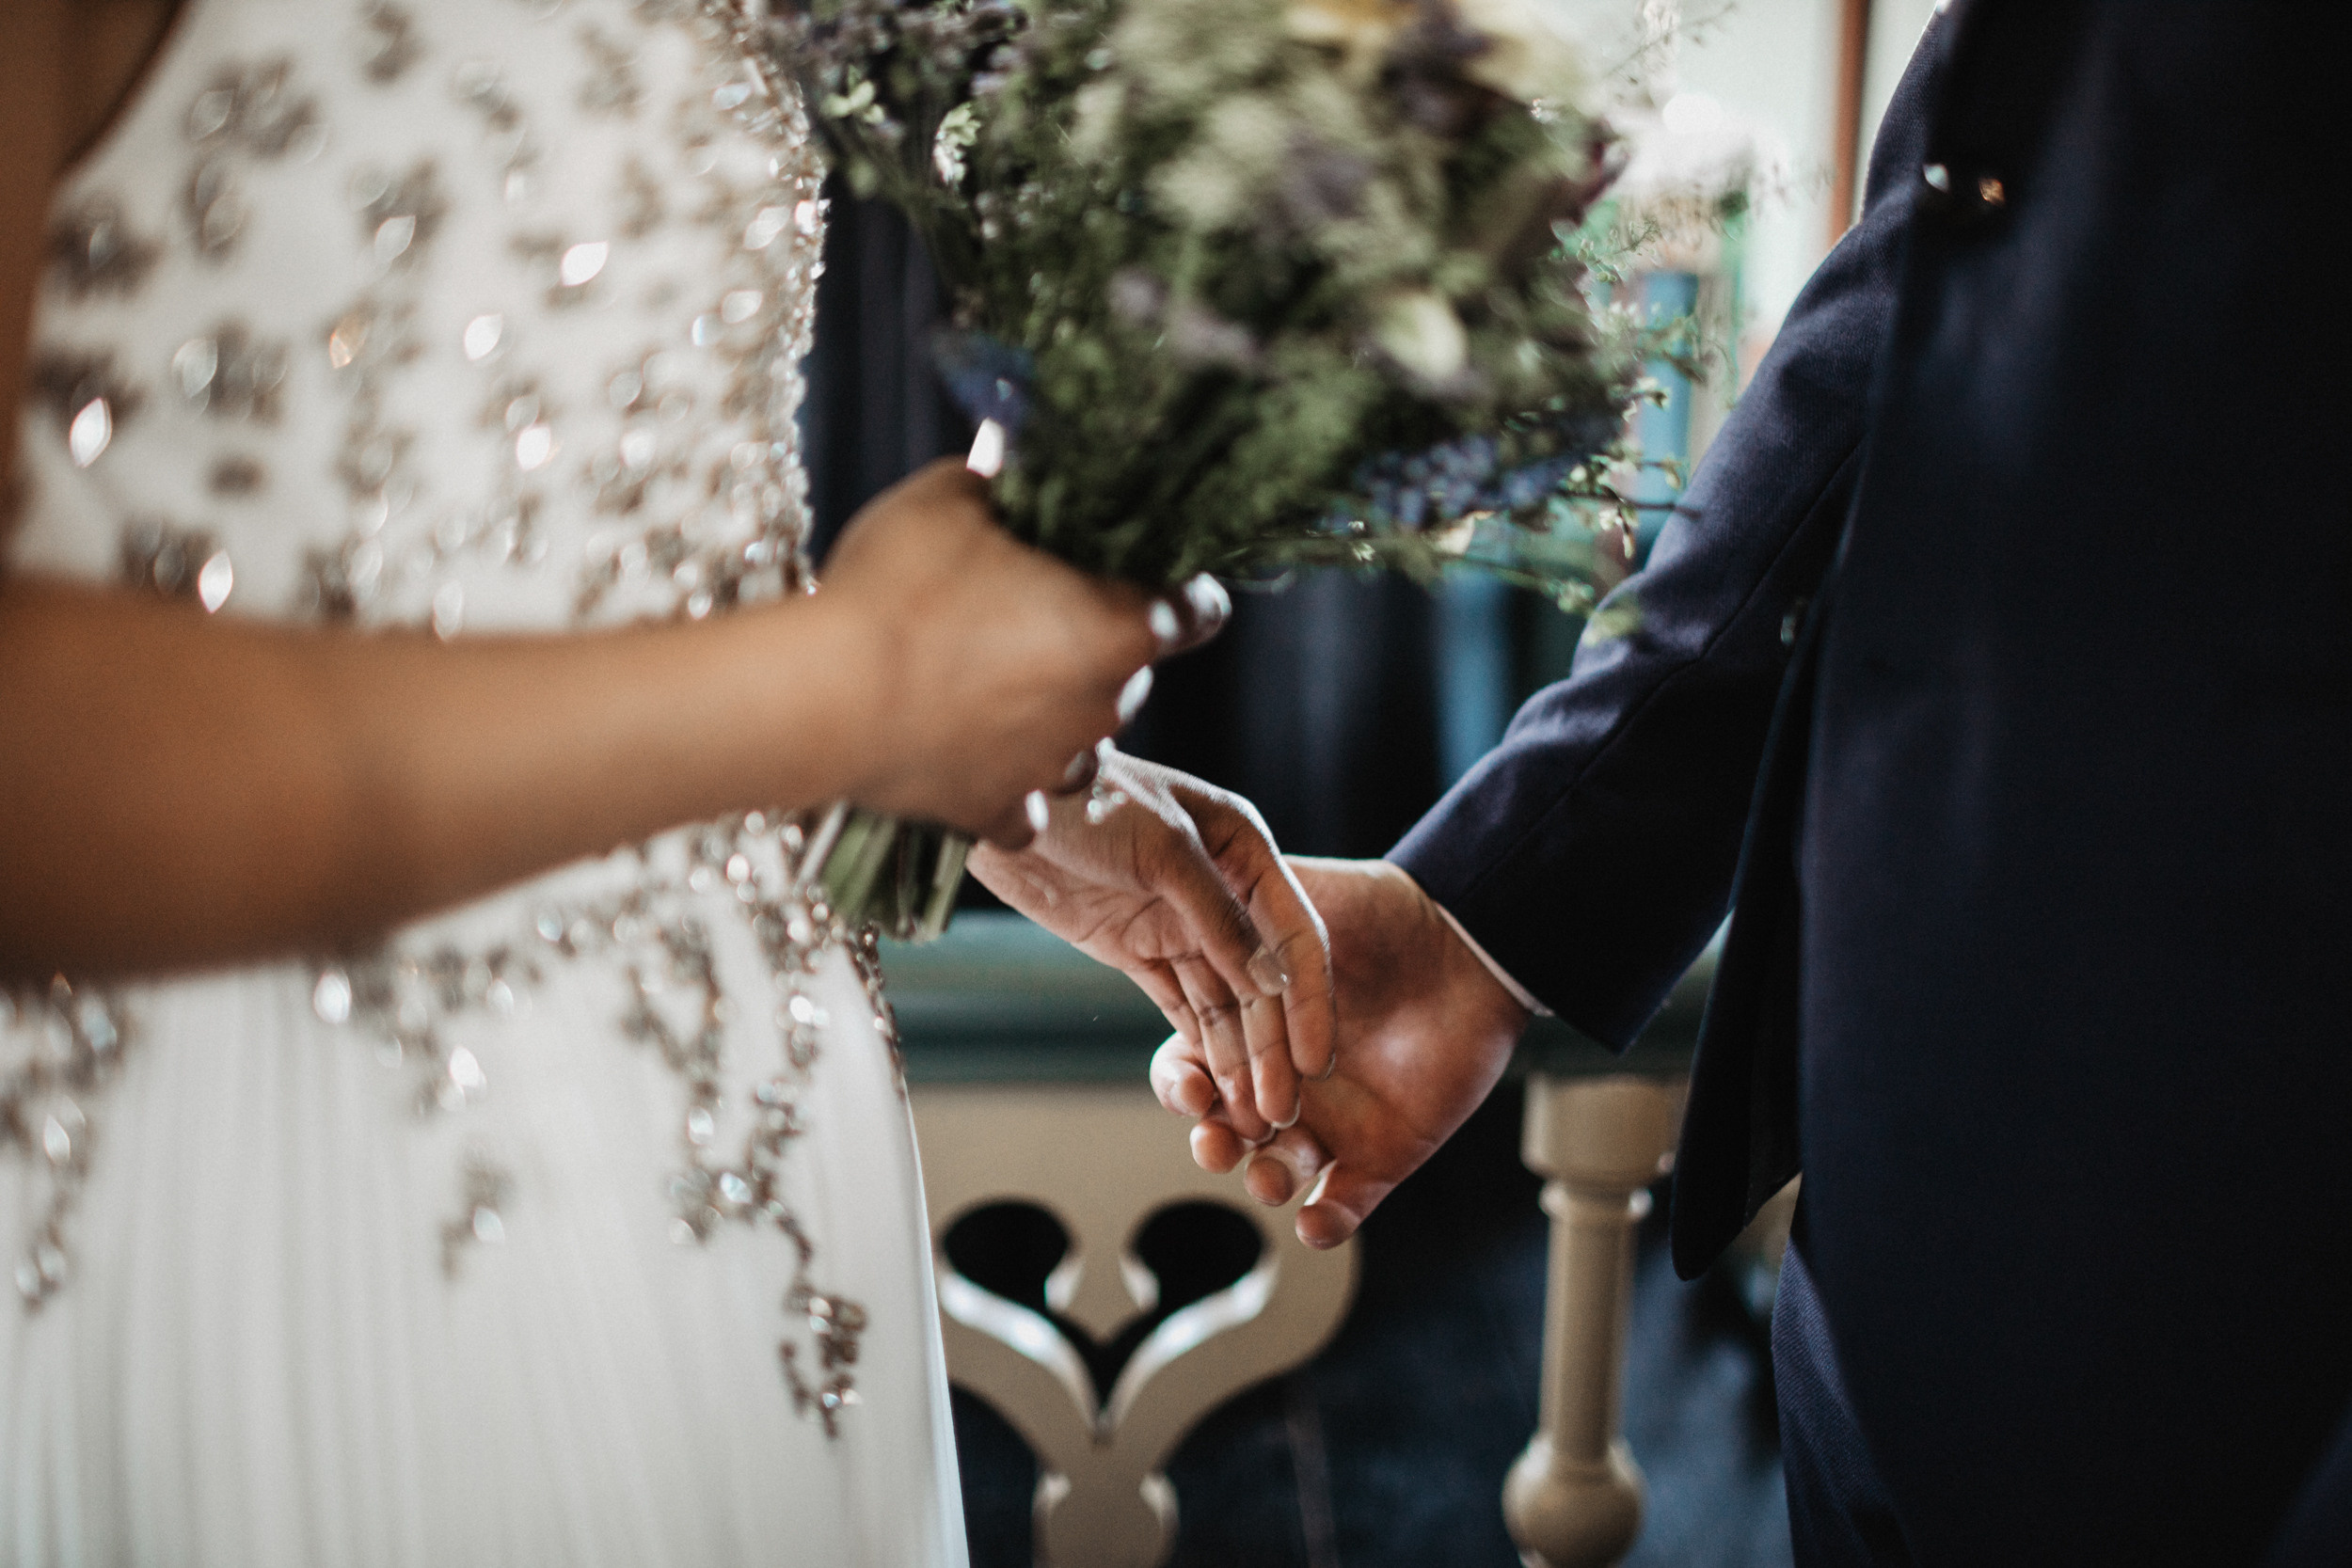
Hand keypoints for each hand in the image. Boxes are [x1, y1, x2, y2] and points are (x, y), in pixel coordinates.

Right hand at [818, 459, 1156, 844]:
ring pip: (1084, 744)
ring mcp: (1051, 767)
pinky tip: (971, 751)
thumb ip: (997, 484)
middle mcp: (1103, 706)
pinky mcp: (994, 811)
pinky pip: (1024, 805)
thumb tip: (1005, 475)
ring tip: (996, 684)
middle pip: (1130, 673)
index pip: (1199, 610)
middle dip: (1093, 643)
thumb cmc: (894, 588)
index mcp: (1116, 624)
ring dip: (1056, 715)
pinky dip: (1009, 782)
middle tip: (1028, 611)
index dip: (1182, 589)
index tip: (1151, 577)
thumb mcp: (947, 499)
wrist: (820, 697)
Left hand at [968, 749, 1333, 1142]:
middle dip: (1273, 1045)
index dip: (1307, 999)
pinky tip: (1218, 1086)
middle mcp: (1221, 888)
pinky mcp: (1136, 946)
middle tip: (1282, 1107)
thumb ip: (1219, 918)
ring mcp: (1177, 920)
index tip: (1315, 1058)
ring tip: (1255, 1113)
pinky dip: (1198, 1046)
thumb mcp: (1165, 849)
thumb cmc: (1088, 796)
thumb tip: (1271, 981)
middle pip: (1260, 978)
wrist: (1007, 799)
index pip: (1294, 934)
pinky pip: (1179, 1004)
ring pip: (1223, 1000)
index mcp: (1244, 849)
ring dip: (1241, 1056)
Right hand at [1151, 857, 1528, 1248]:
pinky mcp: (1381, 1153)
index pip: (1190, 1071)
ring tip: (1270, 1178)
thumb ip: (1233, 905)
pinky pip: (1345, 1202)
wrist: (1466, 941)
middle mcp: (1280, 1083)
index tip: (1191, 1090)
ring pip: (1276, 1171)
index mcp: (1249, 1031)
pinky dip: (1327, 1221)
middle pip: (1224, 1130)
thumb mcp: (1292, 898)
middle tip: (1218, 1143)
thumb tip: (1180, 894)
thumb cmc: (1378, 912)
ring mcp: (1330, 1122)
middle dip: (1214, 1143)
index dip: (1181, 1086)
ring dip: (1264, 1182)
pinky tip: (1315, 1221)